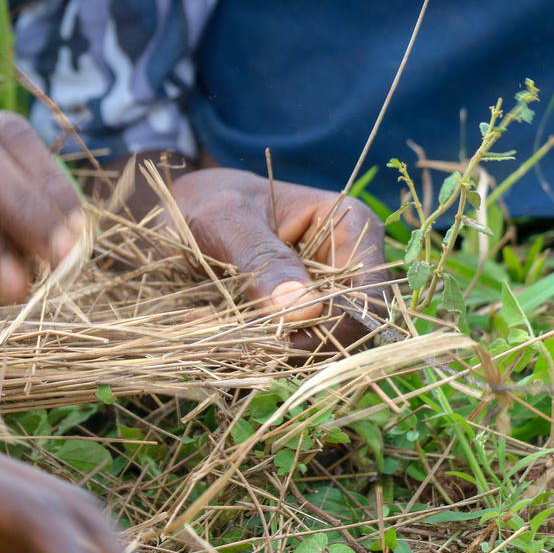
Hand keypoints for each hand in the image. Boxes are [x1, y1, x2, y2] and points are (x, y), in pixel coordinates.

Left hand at [171, 168, 387, 347]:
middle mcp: (353, 263)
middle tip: (246, 341)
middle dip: (303, 343)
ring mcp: (331, 293)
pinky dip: (265, 351)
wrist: (184, 210)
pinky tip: (229, 336)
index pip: (369, 293)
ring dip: (279, 351)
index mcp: (352, 226)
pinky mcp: (305, 318)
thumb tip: (305, 312)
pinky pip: (298, 349)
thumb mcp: (225, 221)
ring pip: (326, 345)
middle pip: (353, 327)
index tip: (285, 341)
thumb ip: (261, 260)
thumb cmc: (208, 202)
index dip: (337, 326)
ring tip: (228, 333)